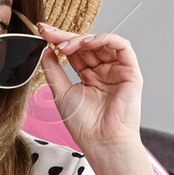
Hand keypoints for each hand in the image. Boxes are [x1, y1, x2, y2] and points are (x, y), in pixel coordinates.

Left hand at [36, 23, 150, 174]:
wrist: (102, 141)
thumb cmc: (85, 125)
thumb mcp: (61, 93)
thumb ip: (54, 71)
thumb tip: (46, 50)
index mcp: (89, 77)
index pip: (74, 53)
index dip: (59, 41)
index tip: (43, 32)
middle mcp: (104, 72)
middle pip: (86, 45)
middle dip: (66, 37)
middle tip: (49, 33)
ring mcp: (117, 71)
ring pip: (101, 43)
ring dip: (82, 39)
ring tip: (65, 45)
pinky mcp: (130, 72)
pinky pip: (121, 46)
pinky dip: (104, 39)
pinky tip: (87, 43)